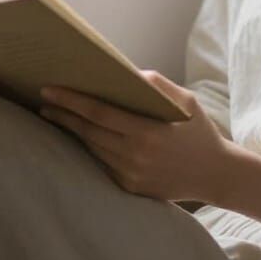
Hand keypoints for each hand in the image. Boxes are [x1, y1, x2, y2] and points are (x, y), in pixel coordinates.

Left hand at [37, 70, 230, 204]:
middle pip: (89, 132)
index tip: (51, 90)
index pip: (99, 113)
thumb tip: (123, 72)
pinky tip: (80, 134)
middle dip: (63, 114)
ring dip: (73, 130)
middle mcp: (136, 156)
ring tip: (55, 114)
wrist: (216, 174)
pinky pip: (103, 163)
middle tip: (44, 100)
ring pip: (93, 148)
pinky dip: (90, 147)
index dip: (72, 101)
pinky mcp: (131, 187)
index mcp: (148, 132)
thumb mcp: (186, 100)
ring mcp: (131, 175)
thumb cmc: (199, 130)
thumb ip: (156, 85)